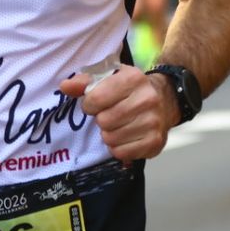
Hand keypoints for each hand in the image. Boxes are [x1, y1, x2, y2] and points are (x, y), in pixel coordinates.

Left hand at [59, 66, 176, 162]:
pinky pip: (121, 153)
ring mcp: (153, 122)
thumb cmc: (129, 89)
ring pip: (111, 139)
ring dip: (109, 134)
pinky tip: (126, 136)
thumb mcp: (108, 77)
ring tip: (118, 125)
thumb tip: (65, 87)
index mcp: (133, 78)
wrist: (165, 100)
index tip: (95, 103)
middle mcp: (147, 99)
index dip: (89, 104)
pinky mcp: (155, 142)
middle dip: (101, 119)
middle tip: (109, 114)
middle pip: (104, 121)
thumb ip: (84, 81)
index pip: (95, 98)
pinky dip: (118, 147)